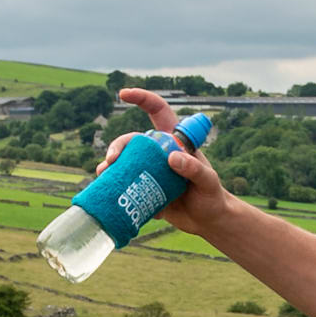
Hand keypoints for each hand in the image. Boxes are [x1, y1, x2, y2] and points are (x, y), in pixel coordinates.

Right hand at [114, 86, 236, 236]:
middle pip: (132, 141)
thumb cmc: (212, 197)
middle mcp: (160, 153)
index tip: (123, 94)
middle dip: (117, 146)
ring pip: (124, 162)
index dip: (142, 99)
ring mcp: (150, 171)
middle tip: (111, 161)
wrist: (208, 222)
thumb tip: (171, 157)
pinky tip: (112, 195)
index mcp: (175, 141)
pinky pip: (125, 184)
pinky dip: (115, 187)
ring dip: (110, 167)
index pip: (158, 111)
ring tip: (103, 176)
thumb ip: (194, 169)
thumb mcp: (207, 182)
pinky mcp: (144, 190)